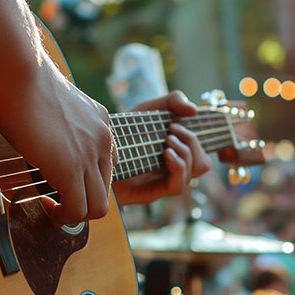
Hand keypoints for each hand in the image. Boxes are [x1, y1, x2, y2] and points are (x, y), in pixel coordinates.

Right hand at [0, 49, 116, 225]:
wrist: (20, 70)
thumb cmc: (22, 79)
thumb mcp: (53, 103)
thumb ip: (57, 122)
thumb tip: (38, 133)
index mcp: (99, 122)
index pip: (107, 163)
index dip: (86, 180)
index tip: (63, 183)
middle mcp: (102, 139)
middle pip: (106, 188)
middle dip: (83, 201)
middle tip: (58, 202)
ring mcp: (90, 155)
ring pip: (98, 205)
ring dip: (75, 215)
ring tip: (54, 210)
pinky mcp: (71, 168)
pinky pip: (78, 208)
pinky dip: (64, 216)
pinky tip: (48, 207)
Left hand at [113, 91, 212, 205]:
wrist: (91, 148)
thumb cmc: (120, 131)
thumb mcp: (147, 109)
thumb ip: (172, 101)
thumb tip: (194, 110)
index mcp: (175, 154)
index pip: (201, 154)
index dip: (198, 140)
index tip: (177, 123)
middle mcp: (171, 170)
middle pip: (202, 164)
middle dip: (193, 144)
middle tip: (172, 131)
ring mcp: (162, 182)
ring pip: (194, 174)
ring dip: (187, 154)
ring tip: (167, 141)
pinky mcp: (150, 193)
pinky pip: (177, 186)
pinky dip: (179, 167)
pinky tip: (166, 154)